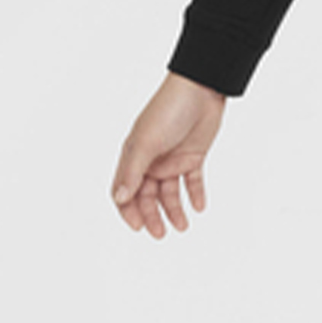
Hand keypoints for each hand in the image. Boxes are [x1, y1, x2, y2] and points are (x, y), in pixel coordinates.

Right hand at [111, 72, 226, 237]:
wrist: (201, 89)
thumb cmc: (169, 109)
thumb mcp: (147, 142)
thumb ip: (133, 172)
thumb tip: (120, 198)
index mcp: (133, 155)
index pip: (125, 190)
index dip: (128, 210)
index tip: (138, 227)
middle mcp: (150, 160)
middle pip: (147, 196)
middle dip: (152, 216)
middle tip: (161, 233)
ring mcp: (172, 158)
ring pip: (169, 192)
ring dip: (174, 210)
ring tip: (182, 226)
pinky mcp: (192, 156)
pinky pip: (192, 181)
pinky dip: (194, 195)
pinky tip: (198, 207)